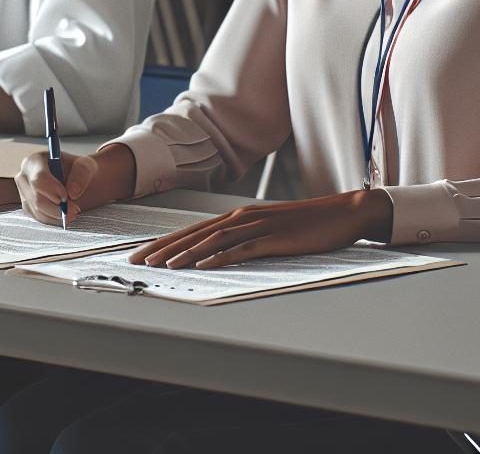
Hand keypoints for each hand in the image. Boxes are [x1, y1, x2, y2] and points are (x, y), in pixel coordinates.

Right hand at [16, 143, 135, 225]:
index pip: (36, 176)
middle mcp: (24, 177)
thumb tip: (72, 193)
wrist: (83, 183)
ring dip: (56, 215)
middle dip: (55, 206)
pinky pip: (39, 219)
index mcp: (35, 160)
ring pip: (36, 211)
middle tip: (75, 211)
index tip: (65, 197)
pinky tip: (66, 216)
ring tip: (75, 212)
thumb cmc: (84, 171)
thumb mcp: (89, 166)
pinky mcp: (30, 209)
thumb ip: (82, 174)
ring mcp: (25, 194)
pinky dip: (53, 220)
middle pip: (34, 196)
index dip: (49, 188)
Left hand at [128, 190, 392, 269]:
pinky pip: (242, 249)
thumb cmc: (305, 226)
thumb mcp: (267, 230)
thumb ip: (242, 238)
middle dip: (164, 248)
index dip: (165, 242)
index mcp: (238, 215)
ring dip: (186, 253)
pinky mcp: (275, 239)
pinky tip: (204, 266)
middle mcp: (242, 216)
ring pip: (213, 240)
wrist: (341, 214)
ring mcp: (258, 226)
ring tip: (163, 266)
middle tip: (138, 262)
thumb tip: (214, 253)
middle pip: (195, 233)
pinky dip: (220, 257)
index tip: (142, 254)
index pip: (193, 230)